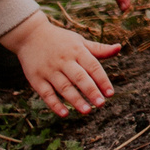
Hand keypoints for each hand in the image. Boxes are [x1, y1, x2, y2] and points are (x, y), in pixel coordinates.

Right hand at [0, 12, 121, 115]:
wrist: (30, 35)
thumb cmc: (60, 40)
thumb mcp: (79, 41)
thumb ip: (99, 49)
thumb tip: (119, 48)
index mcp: (77, 51)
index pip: (93, 66)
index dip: (102, 80)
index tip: (110, 93)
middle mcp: (64, 60)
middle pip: (79, 78)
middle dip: (91, 91)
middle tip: (101, 104)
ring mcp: (49, 70)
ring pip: (64, 87)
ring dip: (75, 100)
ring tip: (86, 111)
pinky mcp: (36, 78)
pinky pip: (46, 93)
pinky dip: (54, 104)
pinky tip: (64, 114)